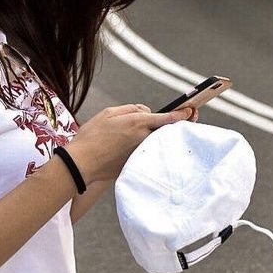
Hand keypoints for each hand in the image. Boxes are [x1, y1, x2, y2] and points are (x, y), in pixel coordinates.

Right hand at [69, 102, 195, 185]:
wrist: (81, 164)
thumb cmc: (92, 136)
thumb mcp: (109, 113)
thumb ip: (131, 109)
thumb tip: (146, 111)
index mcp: (138, 123)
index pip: (168, 118)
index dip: (183, 114)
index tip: (192, 110)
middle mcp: (143, 138)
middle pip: (166, 130)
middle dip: (177, 123)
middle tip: (189, 116)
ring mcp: (141, 153)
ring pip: (156, 141)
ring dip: (160, 136)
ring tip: (158, 131)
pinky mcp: (136, 163)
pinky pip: (146, 151)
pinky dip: (147, 147)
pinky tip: (140, 146)